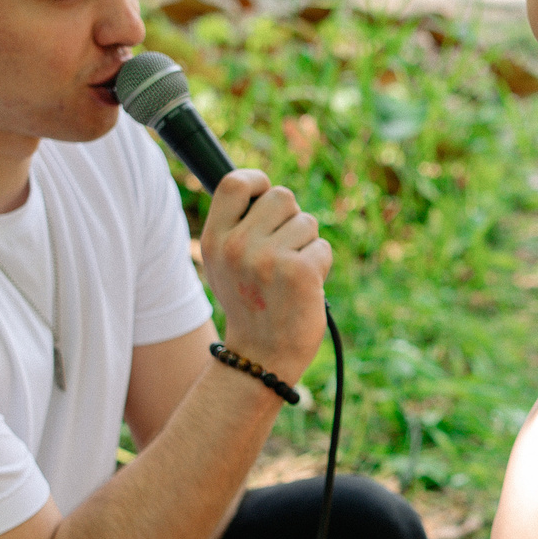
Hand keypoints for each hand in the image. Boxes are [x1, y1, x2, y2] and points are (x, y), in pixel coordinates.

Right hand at [203, 168, 329, 385]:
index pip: (234, 183)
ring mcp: (268, 259)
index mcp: (214, 240)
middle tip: (282, 252)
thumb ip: (237, 226)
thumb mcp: (224, 264)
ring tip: (290, 276)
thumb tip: (264, 186)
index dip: (257, 181)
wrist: (262, 356)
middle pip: (281, 196)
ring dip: (307, 245)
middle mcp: (237, 246)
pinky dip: (321, 265)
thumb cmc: (250, 304)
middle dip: (291, 219)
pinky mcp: (299, 272)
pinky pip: (323, 247)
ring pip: (307, 222)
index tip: (264, 195)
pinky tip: (305, 288)